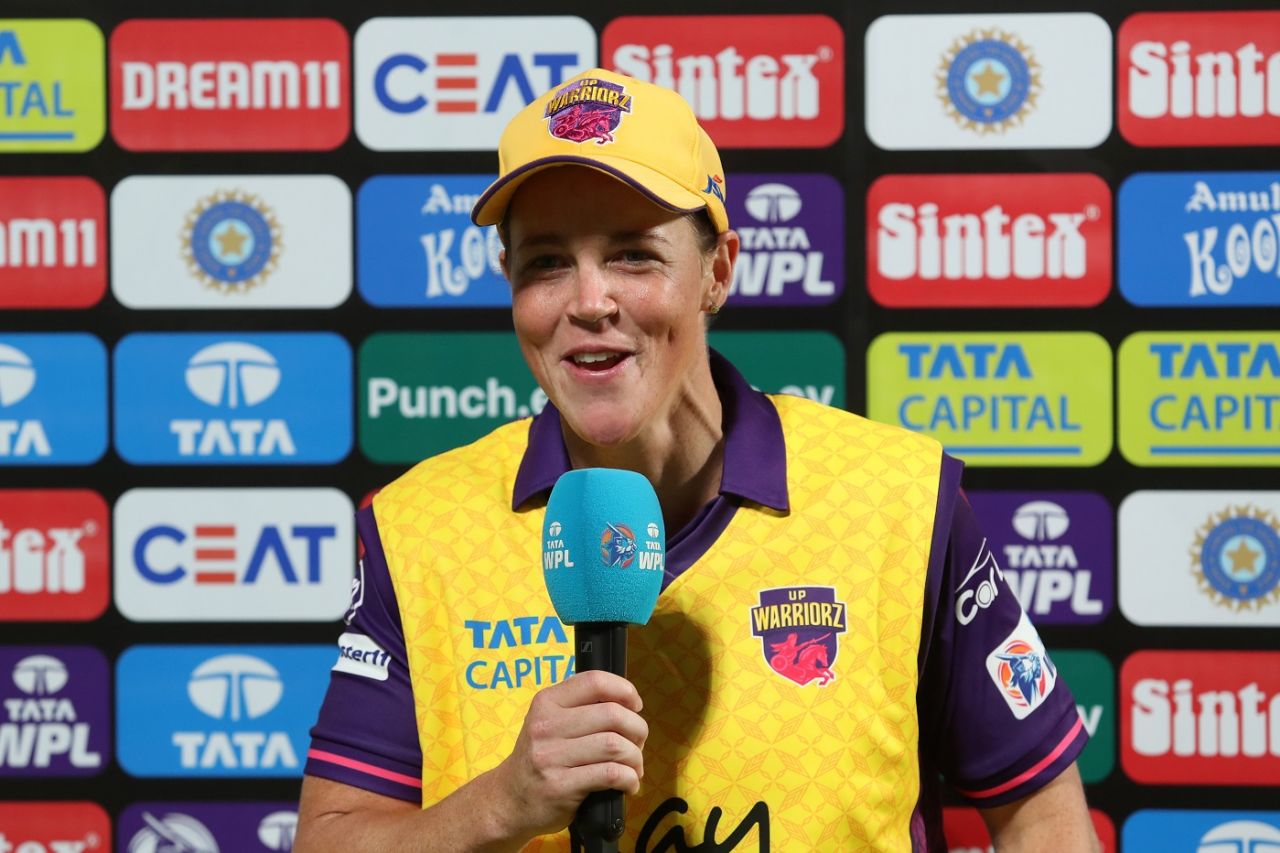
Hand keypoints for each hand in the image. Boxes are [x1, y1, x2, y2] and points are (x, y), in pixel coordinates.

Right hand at [493, 670, 647, 840]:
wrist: (508, 801)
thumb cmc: (540, 759)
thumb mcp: (548, 722)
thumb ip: (580, 708)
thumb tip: (629, 704)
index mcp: (547, 702)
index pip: (595, 681)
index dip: (625, 690)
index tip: (635, 706)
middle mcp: (546, 725)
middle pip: (612, 714)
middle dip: (637, 729)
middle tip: (638, 743)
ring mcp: (551, 756)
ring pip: (615, 745)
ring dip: (635, 757)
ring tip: (634, 766)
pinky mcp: (560, 786)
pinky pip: (610, 774)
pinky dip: (629, 779)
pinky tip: (628, 784)